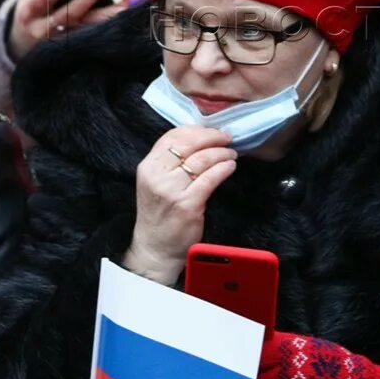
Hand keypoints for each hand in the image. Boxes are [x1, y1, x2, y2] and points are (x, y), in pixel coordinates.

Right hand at [7, 0, 147, 60]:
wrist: (25, 44)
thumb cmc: (33, 10)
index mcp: (28, 12)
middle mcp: (43, 31)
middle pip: (71, 14)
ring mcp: (59, 44)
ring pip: (90, 29)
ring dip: (112, 12)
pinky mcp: (75, 51)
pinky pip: (98, 37)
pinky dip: (115, 25)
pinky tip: (132, 13)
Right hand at [125, 127, 236, 281]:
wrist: (155, 248)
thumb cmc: (159, 214)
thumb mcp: (156, 182)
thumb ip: (171, 162)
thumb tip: (200, 138)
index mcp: (148, 167)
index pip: (171, 137)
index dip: (195, 130)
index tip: (211, 130)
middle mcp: (156, 176)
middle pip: (189, 144)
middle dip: (212, 137)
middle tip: (227, 138)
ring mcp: (171, 191)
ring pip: (202, 160)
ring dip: (221, 153)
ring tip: (231, 154)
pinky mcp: (187, 205)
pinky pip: (210, 178)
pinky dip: (224, 169)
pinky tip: (230, 167)